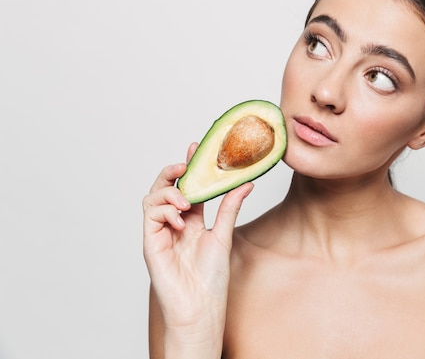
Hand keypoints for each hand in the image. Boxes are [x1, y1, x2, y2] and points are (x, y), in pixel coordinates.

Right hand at [143, 143, 252, 353]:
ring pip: (152, 198)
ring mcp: (160, 232)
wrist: (200, 307)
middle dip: (172, 172)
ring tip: (186, 201)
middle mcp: (174, 224)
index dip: (191, 167)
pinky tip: (181, 220)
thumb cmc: (211, 278)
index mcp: (193, 221)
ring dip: (168, 192)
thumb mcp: (224, 235)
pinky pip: (149, 216)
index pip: (189, 187)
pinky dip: (164, 211)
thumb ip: (229, 208)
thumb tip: (245, 182)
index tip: (197, 148)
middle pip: (165, 188)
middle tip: (185, 164)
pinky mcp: (150, 243)